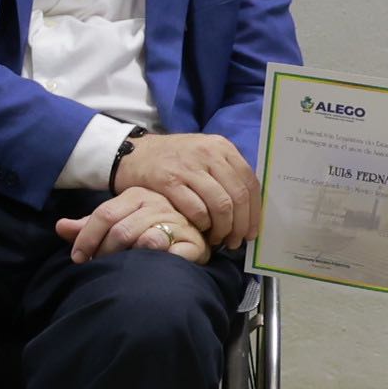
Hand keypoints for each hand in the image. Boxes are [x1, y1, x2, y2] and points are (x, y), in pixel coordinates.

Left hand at [55, 187, 211, 264]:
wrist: (191, 234)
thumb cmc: (146, 229)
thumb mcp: (116, 223)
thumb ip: (89, 226)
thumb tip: (60, 226)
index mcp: (136, 195)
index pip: (104, 215)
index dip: (87, 238)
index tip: (78, 258)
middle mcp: (157, 204)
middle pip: (121, 230)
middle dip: (106, 253)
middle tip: (100, 267)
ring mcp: (178, 222)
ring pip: (147, 240)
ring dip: (130, 259)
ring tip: (123, 269)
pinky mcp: (194, 242)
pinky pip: (174, 254)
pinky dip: (159, 263)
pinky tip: (150, 270)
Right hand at [115, 131, 261, 244]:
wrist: (133, 153)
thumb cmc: (173, 160)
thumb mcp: (204, 155)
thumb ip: (226, 173)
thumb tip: (249, 208)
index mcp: (222, 147)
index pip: (250, 182)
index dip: (255, 212)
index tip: (252, 231)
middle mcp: (208, 153)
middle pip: (238, 196)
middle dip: (240, 225)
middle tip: (235, 241)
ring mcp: (188, 166)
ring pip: (220, 204)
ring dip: (223, 228)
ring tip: (218, 239)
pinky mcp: (168, 180)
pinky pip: (195, 208)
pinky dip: (202, 224)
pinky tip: (200, 229)